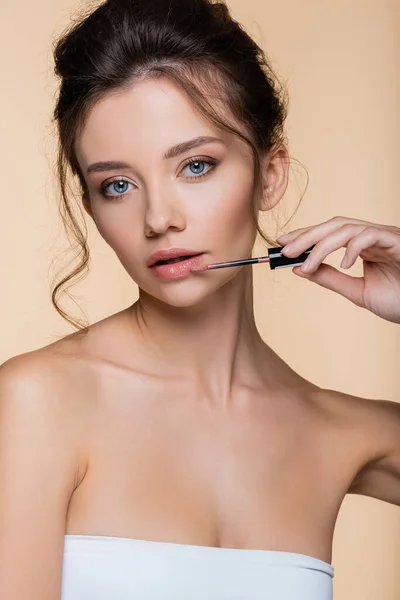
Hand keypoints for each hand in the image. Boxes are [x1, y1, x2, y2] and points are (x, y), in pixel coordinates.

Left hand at [277, 216, 399, 323]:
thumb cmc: (399, 300)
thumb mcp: (357, 292)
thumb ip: (330, 279)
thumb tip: (299, 269)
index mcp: (363, 246)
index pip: (329, 232)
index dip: (305, 235)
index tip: (282, 244)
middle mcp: (373, 236)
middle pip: (334, 225)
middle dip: (307, 236)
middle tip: (285, 251)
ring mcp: (385, 236)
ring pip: (347, 228)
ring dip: (322, 245)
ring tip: (306, 264)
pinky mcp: (397, 241)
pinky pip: (370, 235)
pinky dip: (353, 247)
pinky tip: (344, 264)